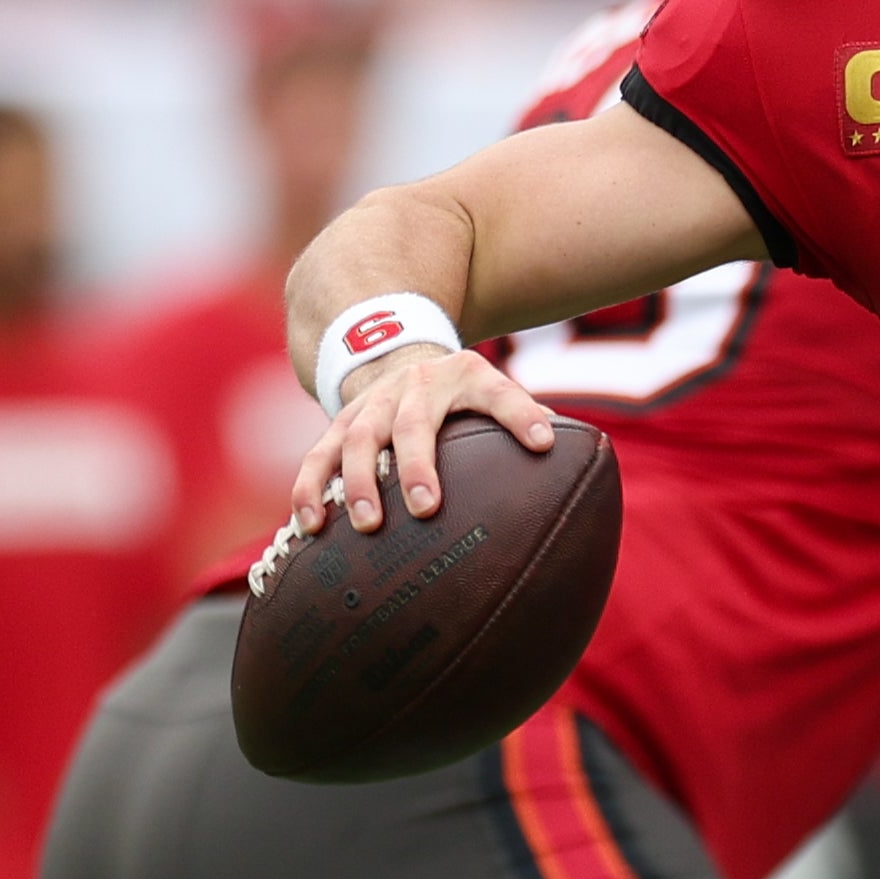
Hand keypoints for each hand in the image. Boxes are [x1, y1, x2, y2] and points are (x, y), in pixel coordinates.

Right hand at [291, 342, 557, 534]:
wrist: (394, 351)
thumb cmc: (460, 391)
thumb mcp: (494, 389)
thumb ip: (526, 416)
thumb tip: (570, 452)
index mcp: (464, 376)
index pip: (499, 392)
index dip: (522, 414)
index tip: (543, 443)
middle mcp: (412, 386)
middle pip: (411, 424)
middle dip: (416, 465)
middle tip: (425, 507)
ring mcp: (370, 405)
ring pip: (355, 441)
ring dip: (355, 483)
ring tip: (364, 526)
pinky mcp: (338, 425)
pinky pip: (316, 458)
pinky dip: (310, 490)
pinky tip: (309, 527)